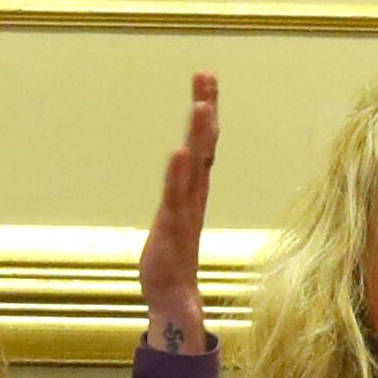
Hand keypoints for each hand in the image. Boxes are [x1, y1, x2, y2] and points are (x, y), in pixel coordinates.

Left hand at [137, 74, 218, 354]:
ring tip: (202, 106)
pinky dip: (178, 174)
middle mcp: (194, 196)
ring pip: (195, 167)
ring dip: (199, 136)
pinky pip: (177, 197)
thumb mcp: (173, 222)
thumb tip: (180, 174)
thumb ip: (178, 199)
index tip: (206, 82)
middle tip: (206, 77)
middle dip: (206, 110)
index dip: (206, 113)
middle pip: (204, 146)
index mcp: (193, 192)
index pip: (203, 145)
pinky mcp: (173, 228)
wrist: (173, 300)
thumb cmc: (171, 262)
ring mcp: (185, 211)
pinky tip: (180, 152)